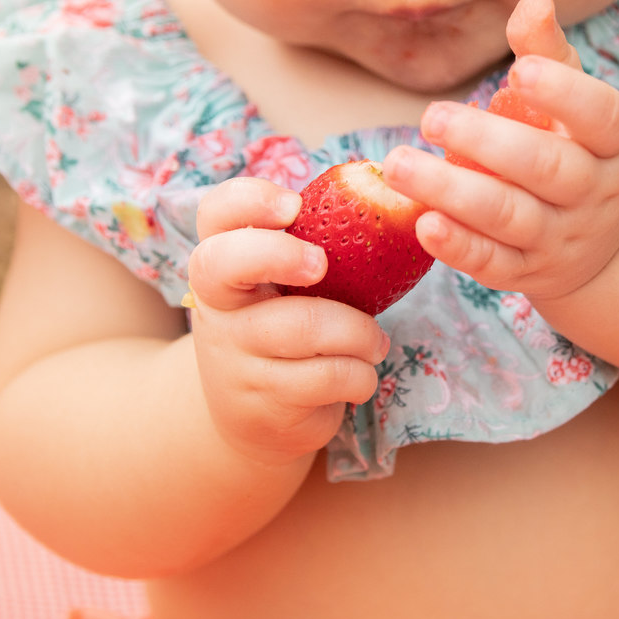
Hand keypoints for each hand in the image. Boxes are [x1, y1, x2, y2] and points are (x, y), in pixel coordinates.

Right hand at [186, 177, 387, 464]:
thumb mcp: (288, 289)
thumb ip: (320, 249)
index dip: (250, 200)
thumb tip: (402, 199)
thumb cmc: (288, 330)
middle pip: (226, 263)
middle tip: (321, 265)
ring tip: (374, 342)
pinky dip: (361, 375)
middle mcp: (217, 304)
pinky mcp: (261, 401)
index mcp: (225, 262)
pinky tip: (361, 374)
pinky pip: (327, 376)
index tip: (294, 205)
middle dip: (280, 254)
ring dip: (359, 334)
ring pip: (303, 328)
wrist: (253, 418)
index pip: (216, 214)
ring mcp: (233, 354)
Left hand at [383, 0, 618, 300]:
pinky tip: (422, 222)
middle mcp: (593, 193)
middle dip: (488, 143)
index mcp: (613, 143)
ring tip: (399, 164)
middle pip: (547, 170)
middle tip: (431, 116)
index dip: (565, 95)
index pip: (601, 117)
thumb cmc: (577, 150)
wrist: (601, 242)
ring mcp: (560, 238)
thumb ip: (550, 54)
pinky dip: (458, 247)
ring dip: (453, 193)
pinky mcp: (527, 273)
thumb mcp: (577, 104)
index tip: (520, 70)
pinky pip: (493, 264)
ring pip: (511, 218)